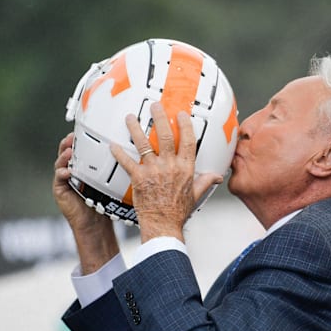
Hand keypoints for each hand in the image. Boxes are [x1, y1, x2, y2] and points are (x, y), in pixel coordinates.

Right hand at [53, 133, 117, 273]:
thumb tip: (138, 153)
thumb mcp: (112, 182)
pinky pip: (59, 177)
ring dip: (64, 154)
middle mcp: (73, 168)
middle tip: (73, 135)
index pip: (82, 147)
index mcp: (85, 165)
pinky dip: (62, 172)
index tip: (86, 128)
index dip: (82, 137)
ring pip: (61, 161)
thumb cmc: (105, 202)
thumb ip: (118, 168)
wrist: (95, 224)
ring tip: (69, 150)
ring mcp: (64, 178)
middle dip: (69, 141)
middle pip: (69, 150)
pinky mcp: (59, 189)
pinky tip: (68, 171)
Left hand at [111, 103, 222, 242]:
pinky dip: (118, 153)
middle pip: (166, 135)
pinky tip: (112, 145)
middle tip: (154, 106)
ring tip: (130, 118)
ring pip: (144, 144)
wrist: (164, 225)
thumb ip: (205, 181)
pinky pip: (127, 162)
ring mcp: (154, 171)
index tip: (181, 114)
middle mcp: (170, 166)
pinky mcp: (139, 178)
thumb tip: (217, 176)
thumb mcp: (196, 194)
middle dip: (159, 117)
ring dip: (135, 129)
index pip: (188, 141)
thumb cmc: (179, 212)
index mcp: (186, 168)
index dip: (185, 125)